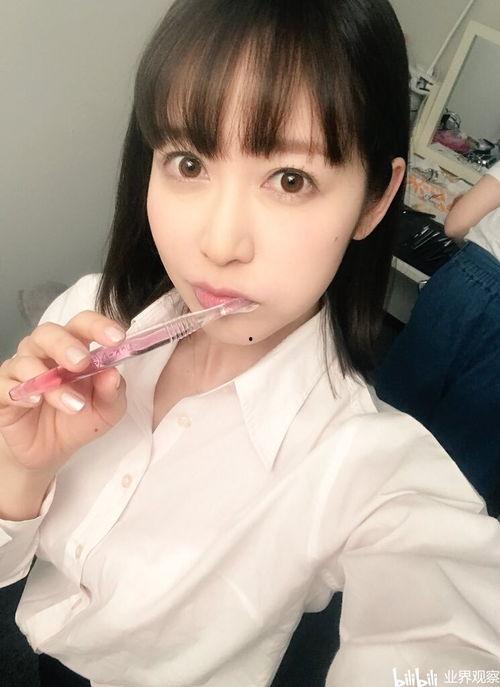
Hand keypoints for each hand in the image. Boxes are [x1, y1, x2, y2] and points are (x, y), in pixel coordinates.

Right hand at [0, 311, 127, 475]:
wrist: (51, 450)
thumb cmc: (79, 418)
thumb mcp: (107, 410)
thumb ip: (113, 391)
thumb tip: (113, 374)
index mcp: (74, 347)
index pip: (83, 324)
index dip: (98, 326)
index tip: (117, 338)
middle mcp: (45, 352)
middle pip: (48, 332)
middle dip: (65, 345)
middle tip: (81, 362)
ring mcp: (21, 370)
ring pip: (27, 360)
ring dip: (51, 382)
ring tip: (73, 404)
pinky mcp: (4, 391)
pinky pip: (5, 384)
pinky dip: (22, 392)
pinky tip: (37, 401)